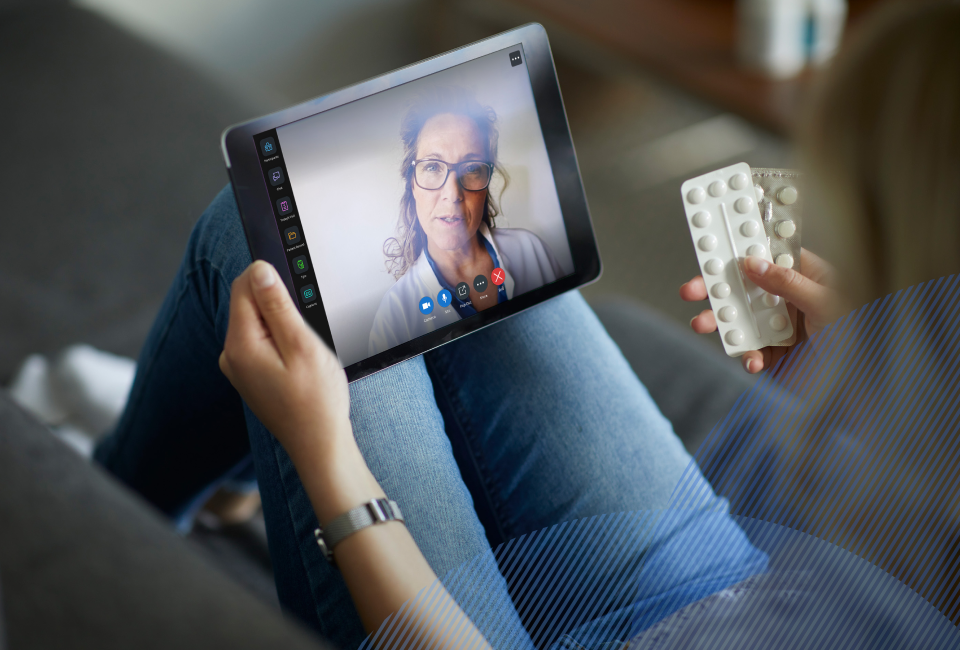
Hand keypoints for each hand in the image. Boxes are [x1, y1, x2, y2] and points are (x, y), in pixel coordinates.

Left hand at [219, 262, 379, 521]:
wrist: (318, 446)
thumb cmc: (316, 401)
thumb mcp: (302, 346)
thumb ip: (278, 306)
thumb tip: (259, 269)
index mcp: (240, 344)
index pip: (243, 286)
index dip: (271, 277)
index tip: (299, 290)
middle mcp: (231, 354)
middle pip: (248, 302)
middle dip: (279, 303)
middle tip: (308, 329)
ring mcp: (238, 367)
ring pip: (257, 322)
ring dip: (283, 323)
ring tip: (306, 350)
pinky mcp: (250, 375)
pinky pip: (262, 341)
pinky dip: (281, 340)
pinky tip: (301, 361)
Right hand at [679, 248, 846, 373]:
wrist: (866, 387)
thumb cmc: (860, 334)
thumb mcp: (825, 301)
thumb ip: (787, 283)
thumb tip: (753, 264)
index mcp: (807, 277)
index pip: (767, 258)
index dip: (739, 253)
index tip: (712, 251)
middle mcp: (790, 299)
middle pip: (745, 288)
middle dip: (716, 290)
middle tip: (691, 290)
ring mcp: (781, 327)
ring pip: (741, 319)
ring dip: (721, 322)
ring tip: (702, 324)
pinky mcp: (776, 354)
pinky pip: (752, 350)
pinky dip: (747, 356)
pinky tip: (751, 360)